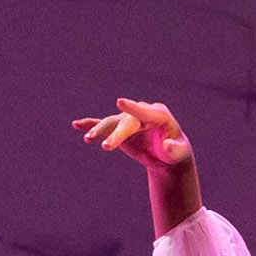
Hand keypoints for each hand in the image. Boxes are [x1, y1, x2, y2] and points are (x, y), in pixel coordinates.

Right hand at [79, 98, 202, 234]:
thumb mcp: (179, 152)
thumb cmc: (176, 151)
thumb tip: (167, 146)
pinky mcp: (118, 127)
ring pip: (111, 123)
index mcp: (158, 114)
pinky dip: (90, 125)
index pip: (144, 111)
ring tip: (89, 139)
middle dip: (116, 134)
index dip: (132, 108)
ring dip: (99, 130)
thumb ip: (175, 149)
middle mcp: (141, 113)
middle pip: (125, 122)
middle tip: (105, 147)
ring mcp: (128, 119)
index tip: (119, 102)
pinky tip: (77, 125)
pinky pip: (102, 124)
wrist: (166, 153)